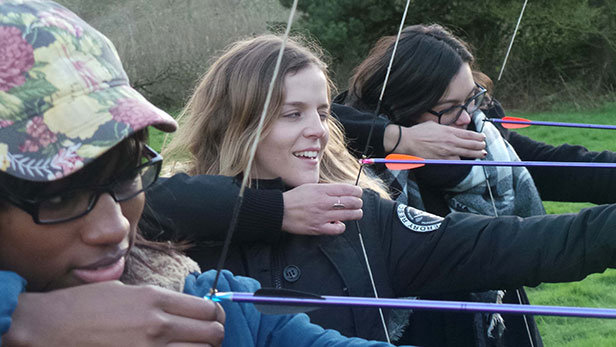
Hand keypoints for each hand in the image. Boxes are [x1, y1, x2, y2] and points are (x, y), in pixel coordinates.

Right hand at [4, 281, 224, 346]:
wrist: (52, 326)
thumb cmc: (86, 305)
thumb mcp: (127, 290)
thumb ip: (159, 299)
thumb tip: (182, 308)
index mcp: (156, 299)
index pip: (208, 309)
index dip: (216, 314)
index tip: (213, 317)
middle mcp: (158, 324)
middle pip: (212, 333)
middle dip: (214, 334)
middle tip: (206, 335)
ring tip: (193, 346)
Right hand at [282, 183, 362, 235]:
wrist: (280, 211)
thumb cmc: (294, 198)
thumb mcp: (310, 187)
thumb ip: (326, 189)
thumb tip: (341, 192)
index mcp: (322, 190)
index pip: (347, 189)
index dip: (357, 191)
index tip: (358, 192)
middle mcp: (324, 202)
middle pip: (352, 202)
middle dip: (358, 202)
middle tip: (358, 203)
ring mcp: (322, 216)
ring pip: (349, 215)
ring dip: (356, 213)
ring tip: (356, 213)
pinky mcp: (319, 228)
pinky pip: (338, 229)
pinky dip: (341, 226)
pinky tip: (339, 223)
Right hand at [385, 121, 486, 159]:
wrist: (409, 141)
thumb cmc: (419, 132)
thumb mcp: (435, 125)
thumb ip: (446, 129)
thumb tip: (453, 131)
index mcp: (449, 131)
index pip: (469, 134)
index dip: (478, 136)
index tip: (482, 137)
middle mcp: (451, 141)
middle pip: (471, 144)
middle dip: (480, 145)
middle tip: (484, 146)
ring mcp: (448, 151)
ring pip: (467, 153)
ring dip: (476, 154)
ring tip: (482, 154)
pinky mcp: (442, 159)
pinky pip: (456, 160)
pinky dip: (461, 160)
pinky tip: (466, 160)